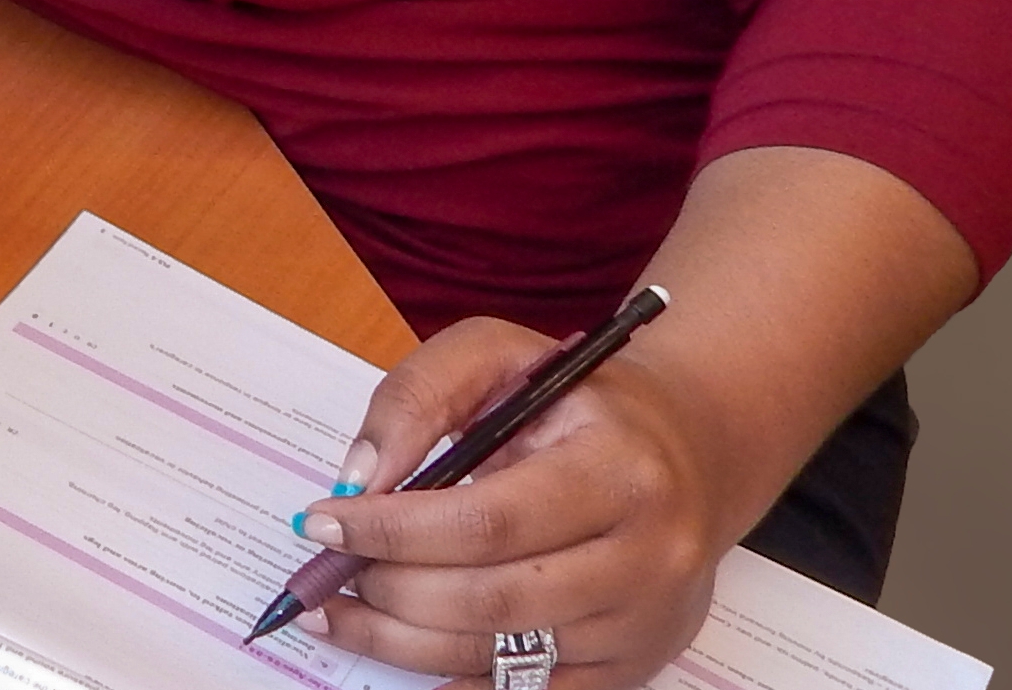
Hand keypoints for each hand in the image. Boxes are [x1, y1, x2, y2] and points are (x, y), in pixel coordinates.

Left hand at [295, 319, 729, 688]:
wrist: (691, 448)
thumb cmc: (581, 399)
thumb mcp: (500, 353)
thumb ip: (419, 396)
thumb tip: (360, 478)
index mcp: (620, 471)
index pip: (487, 521)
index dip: (393, 531)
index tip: (321, 523)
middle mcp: (648, 556)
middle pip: (491, 600)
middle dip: (390, 589)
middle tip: (327, 571)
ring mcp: (644, 622)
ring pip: (501, 655)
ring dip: (401, 640)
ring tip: (341, 611)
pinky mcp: (635, 665)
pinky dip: (454, 676)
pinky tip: (402, 646)